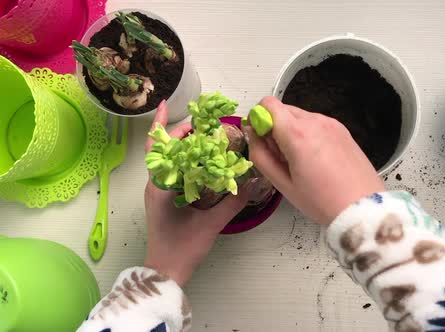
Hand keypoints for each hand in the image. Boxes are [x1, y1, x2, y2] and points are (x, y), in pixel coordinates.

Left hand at [143, 101, 248, 286]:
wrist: (166, 271)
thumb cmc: (181, 248)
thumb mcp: (210, 223)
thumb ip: (233, 202)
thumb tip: (254, 182)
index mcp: (160, 185)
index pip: (159, 147)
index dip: (164, 126)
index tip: (169, 106)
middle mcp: (157, 185)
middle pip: (164, 149)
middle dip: (180, 132)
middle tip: (201, 122)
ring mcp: (160, 192)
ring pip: (168, 160)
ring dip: (181, 146)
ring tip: (202, 135)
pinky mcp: (166, 200)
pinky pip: (173, 172)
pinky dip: (185, 161)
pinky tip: (200, 160)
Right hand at [245, 97, 384, 224]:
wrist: (362, 207)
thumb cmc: (324, 201)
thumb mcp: (283, 184)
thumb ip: (261, 155)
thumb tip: (252, 136)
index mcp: (297, 134)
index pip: (267, 105)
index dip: (259, 121)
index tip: (263, 141)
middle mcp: (316, 121)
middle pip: (282, 109)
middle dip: (275, 128)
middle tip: (281, 157)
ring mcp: (331, 124)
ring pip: (299, 116)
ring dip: (292, 132)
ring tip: (301, 162)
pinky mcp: (342, 130)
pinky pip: (316, 124)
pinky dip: (309, 135)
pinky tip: (316, 160)